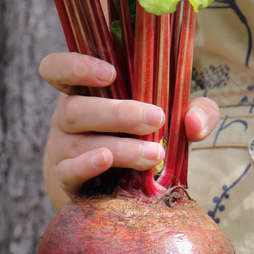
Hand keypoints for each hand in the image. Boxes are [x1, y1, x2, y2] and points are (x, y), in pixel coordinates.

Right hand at [40, 52, 219, 205]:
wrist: (114, 186)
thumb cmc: (142, 138)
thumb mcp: (172, 118)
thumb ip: (195, 112)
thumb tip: (194, 123)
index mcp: (84, 91)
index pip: (58, 69)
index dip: (75, 66)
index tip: (109, 73)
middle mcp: (66, 116)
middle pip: (76, 108)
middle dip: (118, 113)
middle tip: (156, 118)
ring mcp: (61, 148)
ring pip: (80, 141)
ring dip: (120, 147)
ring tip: (154, 155)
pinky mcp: (65, 178)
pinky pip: (69, 171)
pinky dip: (87, 165)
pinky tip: (107, 161)